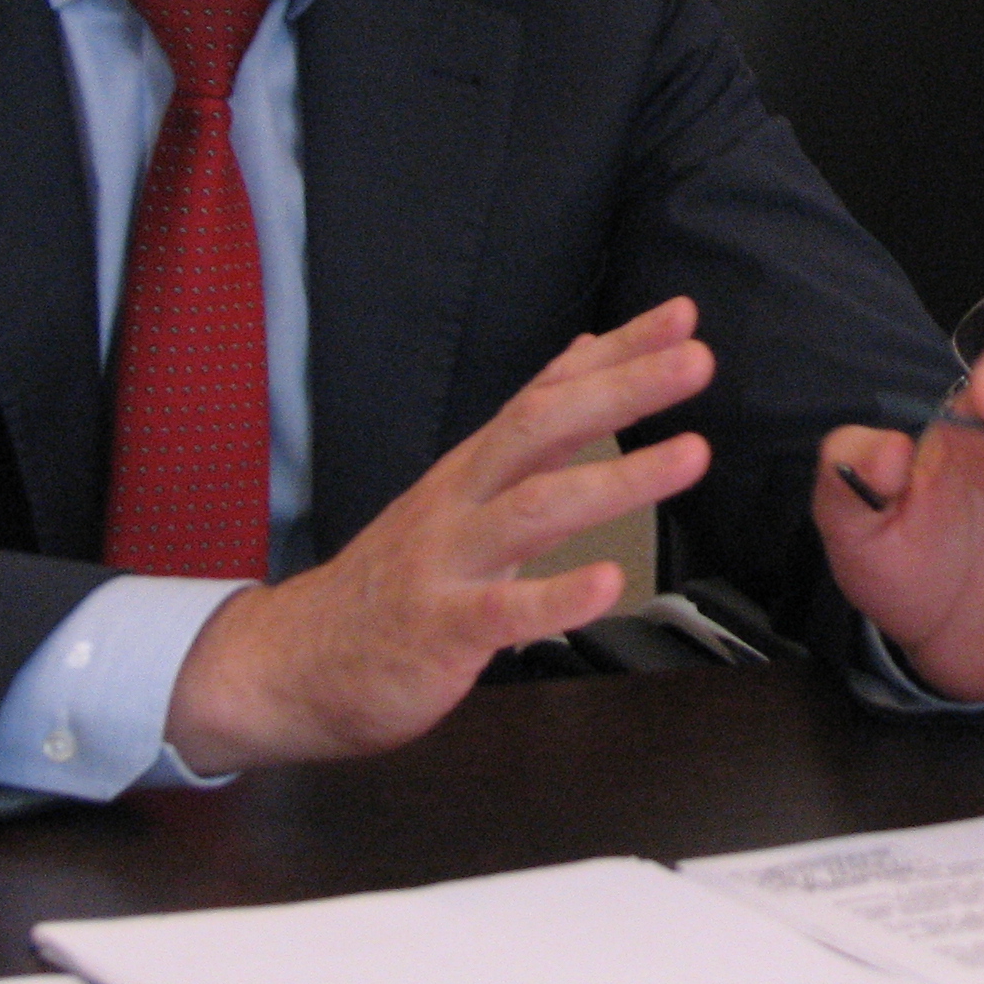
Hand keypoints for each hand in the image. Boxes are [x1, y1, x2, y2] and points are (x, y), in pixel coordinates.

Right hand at [165, 300, 714, 772]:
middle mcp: (461, 501)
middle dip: (622, 390)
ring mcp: (446, 562)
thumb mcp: (462, 491)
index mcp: (474, 469)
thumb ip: (529, 431)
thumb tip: (585, 353)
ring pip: (534, 509)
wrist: (287, 665)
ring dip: (617, 480)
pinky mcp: (437, 631)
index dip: (615, 354)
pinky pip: (500, 612)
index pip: (548, 392)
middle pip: (541, 427)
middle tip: (697, 360)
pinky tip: (610, 584)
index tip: (682, 318)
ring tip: (691, 453)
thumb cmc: (392, 582)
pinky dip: (556, 598)